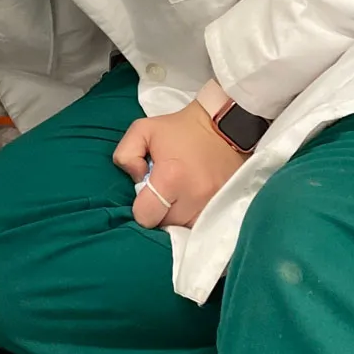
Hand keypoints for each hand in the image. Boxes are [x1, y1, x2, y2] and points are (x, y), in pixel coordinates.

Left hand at [113, 101, 247, 228]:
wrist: (224, 126)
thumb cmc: (180, 129)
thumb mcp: (143, 130)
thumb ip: (126, 154)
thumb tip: (135, 178)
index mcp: (170, 177)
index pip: (146, 216)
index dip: (141, 206)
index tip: (147, 192)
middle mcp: (193, 196)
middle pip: (165, 224)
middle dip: (160, 210)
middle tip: (165, 190)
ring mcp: (213, 205)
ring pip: (184, 228)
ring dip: (178, 215)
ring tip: (180, 193)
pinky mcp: (228, 208)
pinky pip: (203, 226)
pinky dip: (195, 216)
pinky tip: (193, 200)